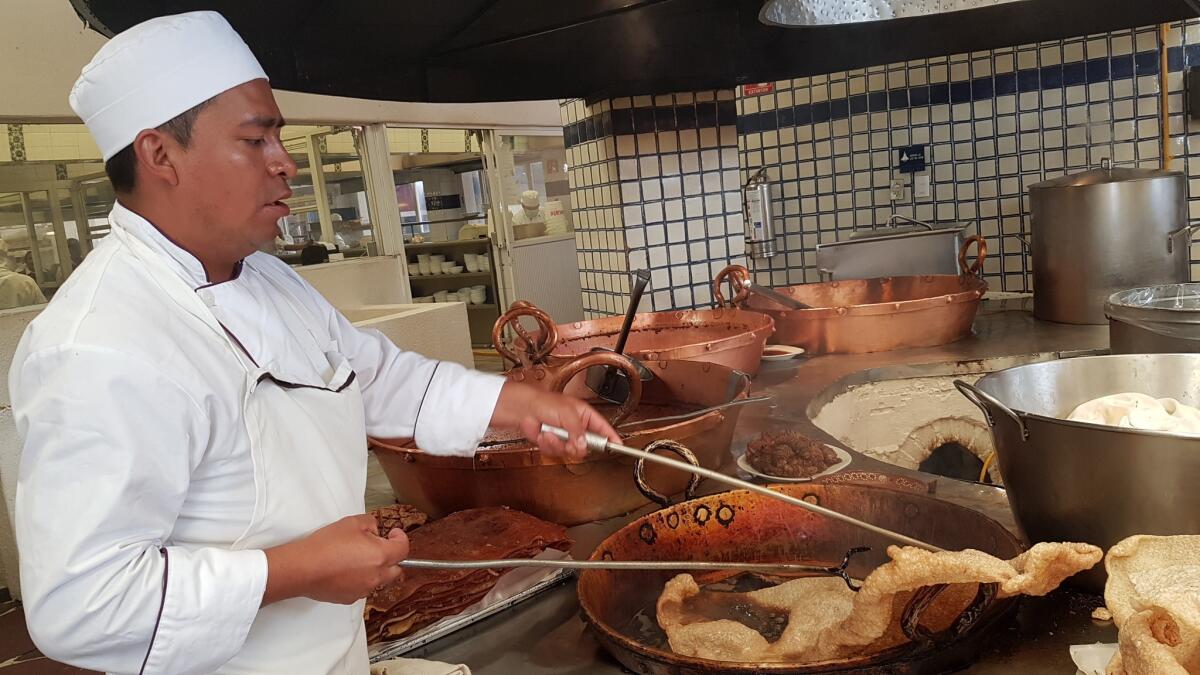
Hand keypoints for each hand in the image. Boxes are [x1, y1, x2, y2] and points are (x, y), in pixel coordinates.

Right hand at [262, 514, 408, 605]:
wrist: (303, 568)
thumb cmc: (325, 545)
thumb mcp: (352, 522)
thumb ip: (370, 523)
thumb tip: (375, 531)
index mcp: (381, 556)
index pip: (403, 549)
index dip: (400, 538)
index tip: (393, 533)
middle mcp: (376, 576)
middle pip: (396, 569)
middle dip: (392, 558)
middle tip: (379, 546)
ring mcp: (363, 590)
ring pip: (378, 580)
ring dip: (375, 569)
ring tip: (356, 558)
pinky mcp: (349, 598)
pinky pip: (362, 588)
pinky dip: (360, 579)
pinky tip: (345, 570)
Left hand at [490, 380, 620, 460]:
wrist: (524, 409)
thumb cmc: (544, 402)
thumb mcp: (567, 413)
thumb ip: (578, 430)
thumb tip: (584, 444)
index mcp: (585, 415)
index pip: (603, 428)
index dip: (611, 437)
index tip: (618, 445)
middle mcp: (577, 426)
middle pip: (587, 445)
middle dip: (578, 446)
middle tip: (573, 442)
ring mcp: (565, 435)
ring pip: (571, 451)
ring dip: (559, 444)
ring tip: (552, 434)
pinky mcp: (553, 442)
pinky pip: (557, 451)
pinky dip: (549, 445)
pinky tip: (544, 435)